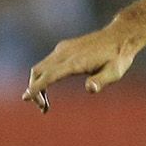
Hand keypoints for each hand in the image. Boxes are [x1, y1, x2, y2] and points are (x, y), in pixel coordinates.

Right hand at [23, 25, 145, 111]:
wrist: (120, 36)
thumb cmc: (118, 57)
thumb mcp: (115, 72)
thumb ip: (101, 81)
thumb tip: (90, 88)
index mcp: (75, 61)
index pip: (50, 75)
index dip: (36, 88)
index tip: (25, 98)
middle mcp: (65, 53)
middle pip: (38, 71)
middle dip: (34, 89)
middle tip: (43, 108)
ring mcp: (63, 49)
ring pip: (40, 66)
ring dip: (37, 83)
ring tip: (44, 103)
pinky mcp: (64, 48)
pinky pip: (46, 62)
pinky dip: (42, 75)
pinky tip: (48, 86)